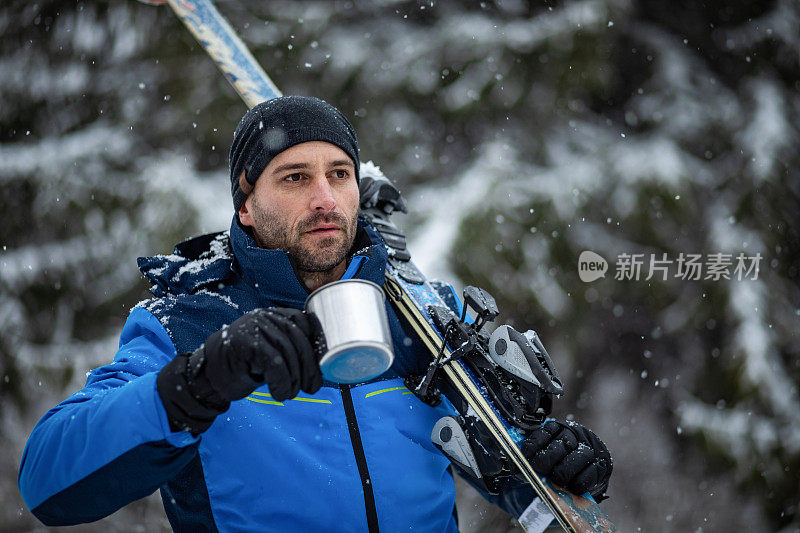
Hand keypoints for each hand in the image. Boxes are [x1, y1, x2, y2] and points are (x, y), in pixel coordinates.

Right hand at [157, 308, 324, 434]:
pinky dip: (282, 382)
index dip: (318, 345)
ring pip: (288, 352)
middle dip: (310, 367)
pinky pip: (274, 362)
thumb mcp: (274, 354)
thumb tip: (324, 366)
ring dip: (295, 379)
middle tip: (312, 388)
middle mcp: (267, 316)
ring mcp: (255, 326)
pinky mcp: (246, 341)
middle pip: (299, 340)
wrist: (210, 375)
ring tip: (292, 394)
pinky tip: (281, 394)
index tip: (323, 367)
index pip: (305, 323)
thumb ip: (293, 351)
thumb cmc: (248, 367)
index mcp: (276, 315)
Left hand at [520, 420, 611, 499]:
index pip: (544, 431)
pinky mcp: (603, 464)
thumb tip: (514, 467)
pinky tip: (572, 487)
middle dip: (547, 460)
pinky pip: (590, 474)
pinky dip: (578, 484)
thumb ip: (530, 458)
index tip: (526, 457)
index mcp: (558, 429)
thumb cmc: (556, 468)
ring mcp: (591, 449)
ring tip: (556, 481)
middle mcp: (576, 435)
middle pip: (561, 444)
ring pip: (577, 458)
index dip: (533, 446)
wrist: (584, 480)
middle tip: (540, 471)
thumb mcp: (542, 458)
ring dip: (563, 473)